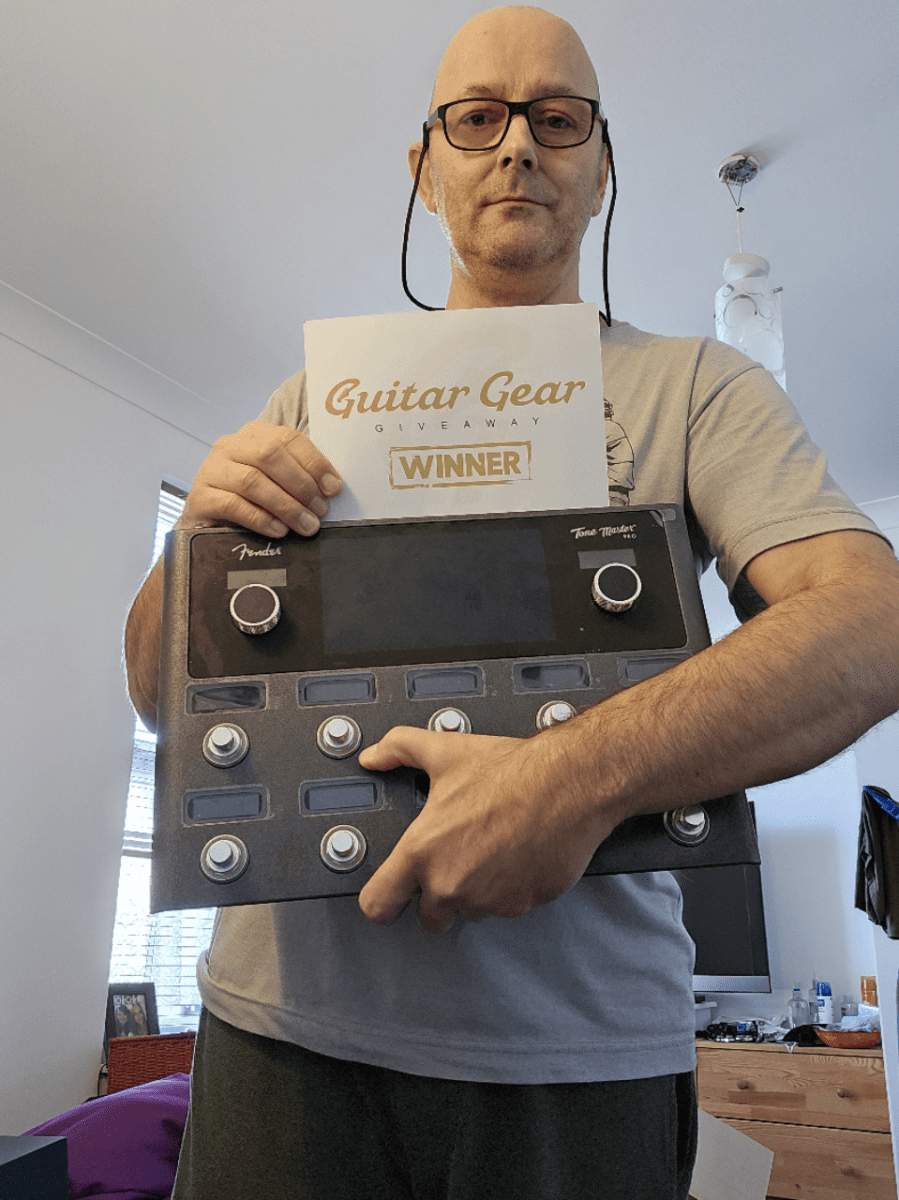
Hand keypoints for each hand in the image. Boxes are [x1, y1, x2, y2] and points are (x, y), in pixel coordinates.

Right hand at [181, 421, 341, 535]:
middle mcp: (230, 446)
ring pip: (253, 481)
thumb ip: (299, 478)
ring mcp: (212, 470)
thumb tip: (331, 490)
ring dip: (286, 505)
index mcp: (254, 435)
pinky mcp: (200, 497)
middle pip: (270, 456)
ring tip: (306, 524)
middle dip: (301, 485)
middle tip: (320, 510)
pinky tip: (279, 530)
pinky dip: (261, 519)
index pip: (288, 438)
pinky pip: (233, 505)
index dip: (315, 463)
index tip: (334, 488)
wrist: (208, 522)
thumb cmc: (249, 500)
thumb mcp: (276, 482)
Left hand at [357, 725, 614, 933]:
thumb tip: (375, 756)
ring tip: (489, 851)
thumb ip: (399, 749)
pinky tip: (515, 857)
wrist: (570, 783)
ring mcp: (488, 900)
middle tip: (453, 864)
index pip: (378, 905)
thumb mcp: (446, 751)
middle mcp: (451, 884)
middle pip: (429, 918)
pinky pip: (507, 907)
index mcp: (423, 852)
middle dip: (437, 898)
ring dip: (475, 892)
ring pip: (471, 911)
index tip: (389, 897)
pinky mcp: (522, 905)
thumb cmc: (513, 771)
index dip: (382, 902)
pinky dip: (509, 889)